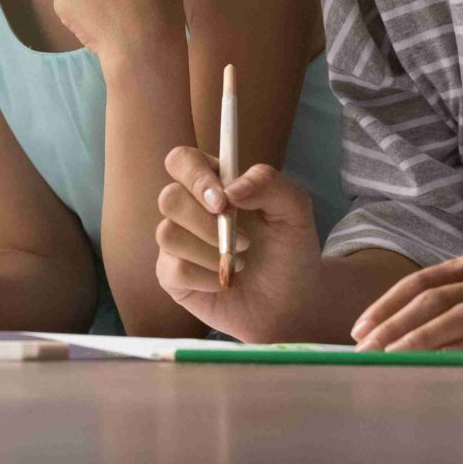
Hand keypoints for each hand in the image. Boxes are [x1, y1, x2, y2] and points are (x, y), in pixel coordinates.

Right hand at [152, 150, 319, 343]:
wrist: (292, 302)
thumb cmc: (290, 250)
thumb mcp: (295, 210)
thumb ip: (269, 184)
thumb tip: (231, 189)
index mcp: (215, 183)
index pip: (183, 161)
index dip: (195, 176)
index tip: (222, 200)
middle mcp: (190, 209)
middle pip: (169, 198)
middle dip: (205, 222)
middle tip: (245, 241)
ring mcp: (178, 243)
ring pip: (168, 235)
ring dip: (210, 252)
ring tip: (241, 263)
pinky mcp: (173, 276)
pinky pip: (173, 270)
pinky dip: (204, 278)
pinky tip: (224, 281)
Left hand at [350, 254, 462, 355]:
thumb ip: (447, 304)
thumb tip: (394, 333)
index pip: (418, 284)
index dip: (385, 306)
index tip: (359, 330)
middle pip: (430, 300)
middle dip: (392, 326)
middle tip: (364, 350)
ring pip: (456, 318)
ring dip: (419, 339)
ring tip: (391, 360)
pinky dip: (462, 354)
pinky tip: (439, 368)